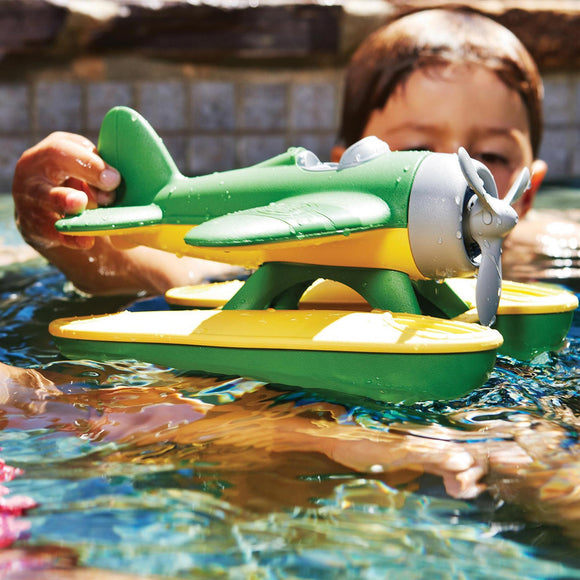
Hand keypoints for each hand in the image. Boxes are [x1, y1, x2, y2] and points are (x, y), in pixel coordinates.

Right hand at [12, 132, 119, 251]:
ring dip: (64, 200)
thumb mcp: (85, 172)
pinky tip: (85, 241)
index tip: (115, 180)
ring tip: (80, 205)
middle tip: (108, 185)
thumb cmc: (73, 184)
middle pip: (54, 158)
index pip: (67, 146)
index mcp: (52, 150)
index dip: (92, 162)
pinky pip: (49, 229)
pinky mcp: (31, 223)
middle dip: (83, 168)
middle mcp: (35, 167)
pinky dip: (69, 236)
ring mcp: (28, 195)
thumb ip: (100, 172)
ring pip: (44, 195)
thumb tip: (116, 181)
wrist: (43, 213)